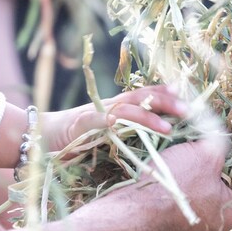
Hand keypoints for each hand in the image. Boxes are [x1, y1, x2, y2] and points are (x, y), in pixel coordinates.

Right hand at [41, 85, 186, 152]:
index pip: (145, 95)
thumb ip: (129, 132)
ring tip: (168, 127)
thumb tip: (159, 138)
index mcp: (117, 106)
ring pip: (125, 109)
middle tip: (189, 110)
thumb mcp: (108, 134)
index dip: (165, 92)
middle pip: (141, 97)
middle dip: (166, 102)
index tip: (186, 92)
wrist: (43, 136)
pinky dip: (107, 121)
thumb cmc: (79, 138)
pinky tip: (117, 123)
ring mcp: (96, 113)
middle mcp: (110, 105)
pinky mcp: (81, 125)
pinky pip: (96, 121)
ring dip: (148, 117)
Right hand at [134, 137, 231, 230]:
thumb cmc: (173, 186)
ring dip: (206, 187)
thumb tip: (228, 132)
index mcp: (231, 215)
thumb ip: (222, 144)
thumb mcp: (204, 155)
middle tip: (229, 160)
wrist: (129, 214)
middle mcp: (215, 230)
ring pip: (209, 207)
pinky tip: (178, 179)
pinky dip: (187, 195)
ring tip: (200, 166)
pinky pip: (187, 211)